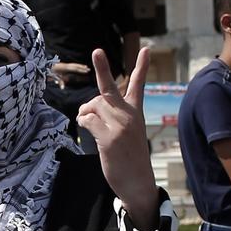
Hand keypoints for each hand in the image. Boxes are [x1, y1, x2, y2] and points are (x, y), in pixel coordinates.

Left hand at [52, 61, 90, 86]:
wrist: (44, 67)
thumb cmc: (49, 73)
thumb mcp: (54, 78)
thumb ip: (60, 82)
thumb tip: (62, 88)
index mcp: (64, 68)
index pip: (75, 68)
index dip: (81, 70)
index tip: (87, 71)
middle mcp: (65, 65)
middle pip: (75, 66)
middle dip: (82, 68)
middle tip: (88, 69)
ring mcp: (64, 65)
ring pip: (73, 65)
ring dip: (80, 66)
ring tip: (85, 68)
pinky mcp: (62, 66)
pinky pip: (70, 66)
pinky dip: (75, 66)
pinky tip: (78, 67)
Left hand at [77, 47, 157, 229]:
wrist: (138, 182)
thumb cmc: (128, 159)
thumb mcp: (125, 134)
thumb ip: (110, 117)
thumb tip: (88, 108)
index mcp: (136, 113)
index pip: (138, 85)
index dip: (141, 67)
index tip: (146, 48)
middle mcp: (129, 116)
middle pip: (109, 89)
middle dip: (102, 68)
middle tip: (97, 51)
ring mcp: (120, 126)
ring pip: (93, 106)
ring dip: (84, 112)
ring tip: (87, 123)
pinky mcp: (110, 138)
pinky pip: (88, 120)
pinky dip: (83, 122)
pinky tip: (86, 129)